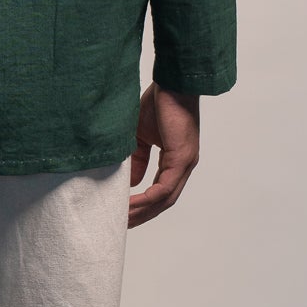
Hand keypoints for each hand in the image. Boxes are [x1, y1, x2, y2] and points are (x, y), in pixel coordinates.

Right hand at [128, 82, 199, 227]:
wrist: (172, 81)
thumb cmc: (158, 102)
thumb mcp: (140, 136)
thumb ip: (137, 159)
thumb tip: (130, 183)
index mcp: (175, 160)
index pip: (160, 193)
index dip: (143, 206)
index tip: (123, 215)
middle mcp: (184, 165)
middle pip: (164, 202)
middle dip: (142, 216)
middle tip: (120, 226)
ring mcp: (185, 163)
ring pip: (165, 199)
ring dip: (143, 211)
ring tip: (122, 219)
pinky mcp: (183, 157)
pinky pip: (165, 187)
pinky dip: (148, 198)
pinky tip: (131, 203)